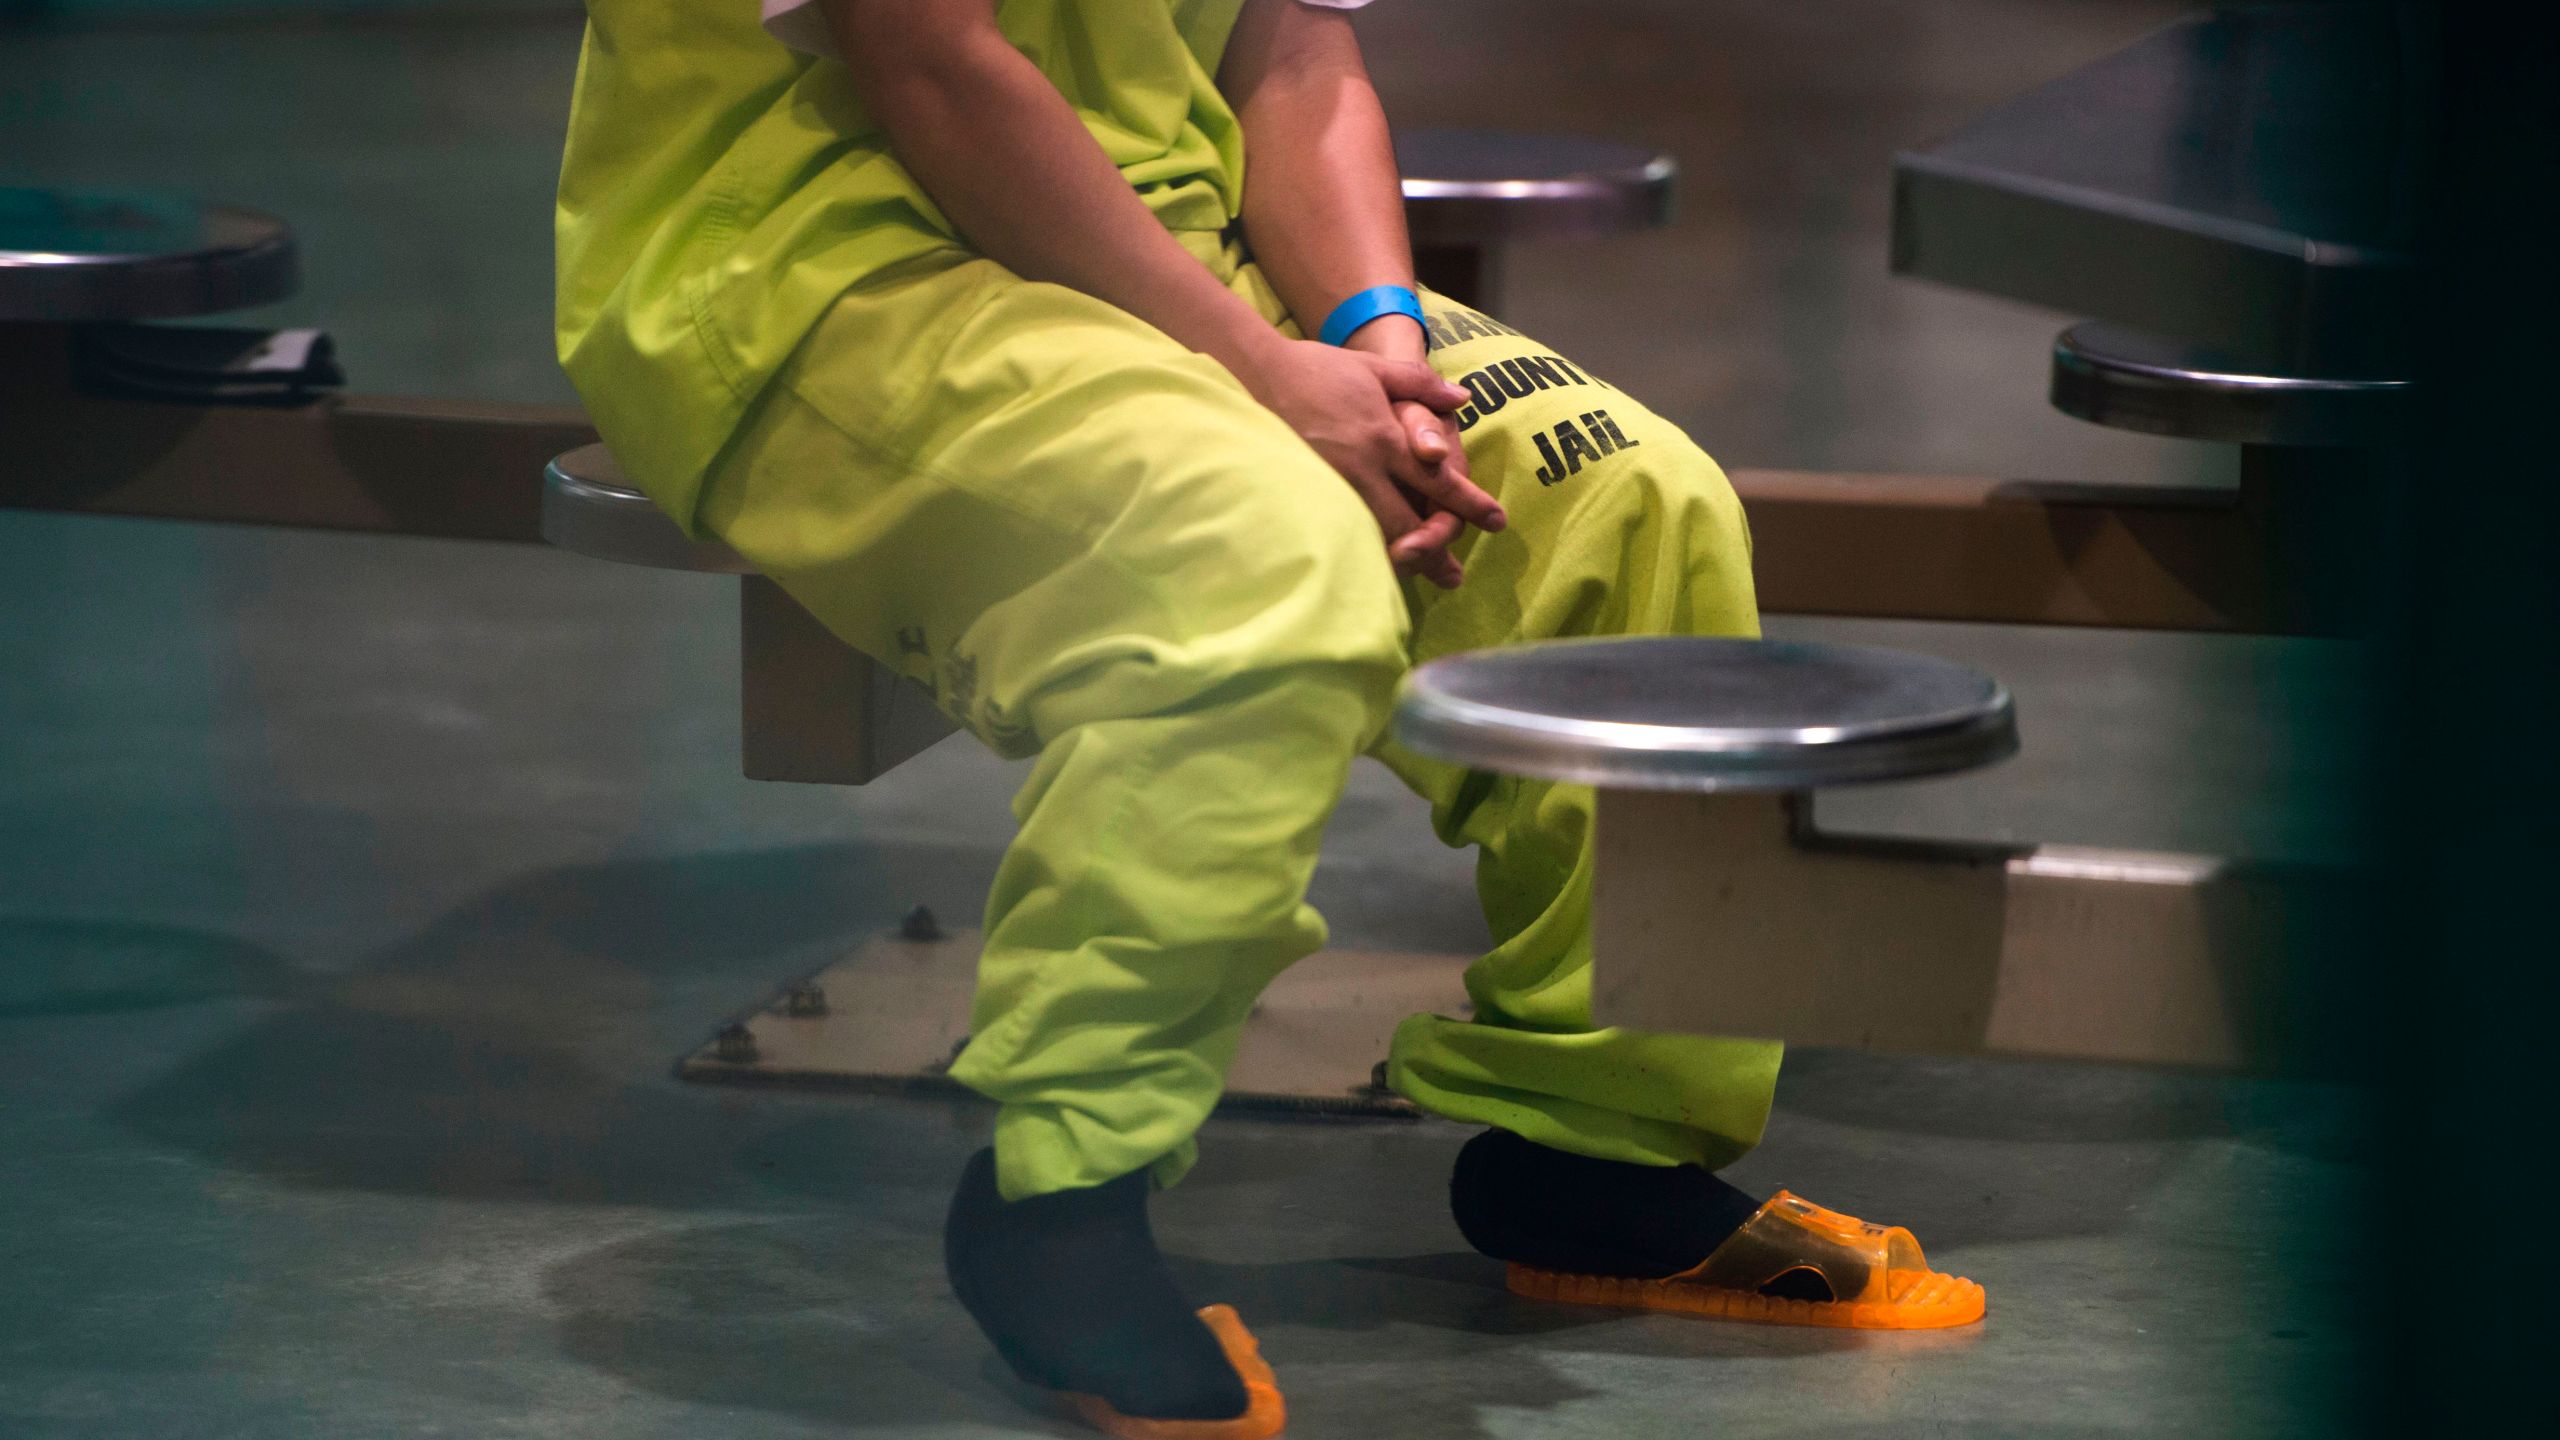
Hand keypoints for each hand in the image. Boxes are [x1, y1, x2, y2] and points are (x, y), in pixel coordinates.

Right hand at [1233, 336, 1504, 587]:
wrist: (1254, 373)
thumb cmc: (1317, 368)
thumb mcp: (1374, 369)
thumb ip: (1421, 384)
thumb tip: (1463, 399)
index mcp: (1385, 438)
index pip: (1439, 482)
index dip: (1470, 505)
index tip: (1496, 522)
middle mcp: (1362, 468)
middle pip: (1410, 522)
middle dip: (1437, 551)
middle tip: (1456, 576)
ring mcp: (1331, 485)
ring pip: (1375, 536)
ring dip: (1403, 560)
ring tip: (1421, 579)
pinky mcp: (1305, 494)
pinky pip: (1340, 531)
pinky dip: (1362, 551)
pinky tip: (1372, 565)